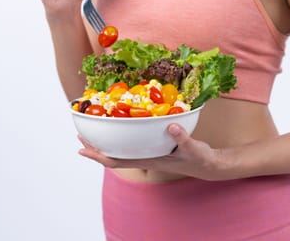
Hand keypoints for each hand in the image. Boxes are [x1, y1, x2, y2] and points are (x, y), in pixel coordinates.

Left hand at [78, 123, 224, 180]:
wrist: (209, 164)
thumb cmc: (200, 159)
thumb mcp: (192, 148)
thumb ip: (182, 138)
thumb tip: (172, 125)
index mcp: (149, 160)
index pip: (117, 161)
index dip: (98, 156)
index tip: (82, 148)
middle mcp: (145, 157)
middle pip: (114, 155)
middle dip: (96, 147)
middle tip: (81, 134)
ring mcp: (150, 153)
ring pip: (122, 149)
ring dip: (108, 141)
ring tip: (96, 129)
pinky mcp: (155, 146)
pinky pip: (134, 142)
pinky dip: (124, 134)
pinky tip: (123, 125)